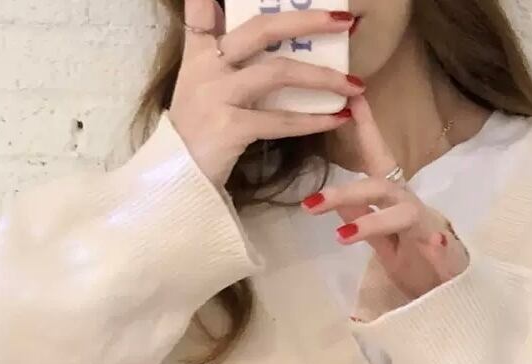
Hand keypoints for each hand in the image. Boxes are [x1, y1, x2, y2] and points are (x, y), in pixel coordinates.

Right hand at [170, 0, 361, 186]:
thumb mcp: (199, 86)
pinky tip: (338, 119)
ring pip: (278, 73)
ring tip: (354, 85)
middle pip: (261, 29)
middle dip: (307, 21)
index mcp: (199, 53)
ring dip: (322, 78)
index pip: (203, 9)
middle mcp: (207, 67)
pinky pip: (280, 120)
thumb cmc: (196, 133)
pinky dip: (313, 120)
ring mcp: (218, 96)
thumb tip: (241, 25)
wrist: (177, 178)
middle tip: (344, 22)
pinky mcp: (231, 127)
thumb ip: (216, 53)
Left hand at [301, 95, 469, 302]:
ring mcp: (430, 228)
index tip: (351, 98)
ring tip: (342, 238)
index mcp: (395, 202)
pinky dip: (437, 245)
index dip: (366, 130)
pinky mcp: (447, 255)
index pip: (377, 161)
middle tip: (310, 204)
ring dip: (372, 223)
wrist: (453, 294)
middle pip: (379, 187)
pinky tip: (434, 245)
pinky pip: (441, 248)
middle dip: (345, 192)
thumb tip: (336, 201)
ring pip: (402, 215)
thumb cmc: (418, 267)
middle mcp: (411, 207)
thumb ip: (364, 221)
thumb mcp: (383, 244)